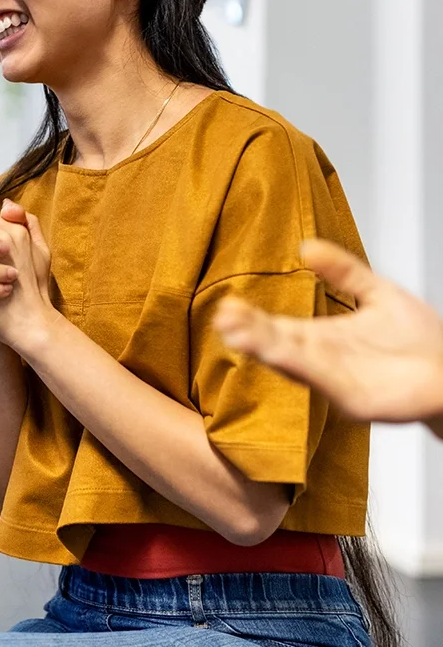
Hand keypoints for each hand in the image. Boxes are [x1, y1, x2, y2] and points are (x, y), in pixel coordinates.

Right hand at [214, 239, 442, 425]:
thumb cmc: (422, 341)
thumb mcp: (378, 293)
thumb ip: (344, 271)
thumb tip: (307, 247)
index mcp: (323, 336)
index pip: (278, 326)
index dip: (253, 318)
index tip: (229, 305)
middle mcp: (322, 359)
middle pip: (277, 344)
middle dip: (249, 332)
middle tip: (223, 318)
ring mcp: (334, 380)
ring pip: (292, 363)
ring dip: (264, 350)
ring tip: (236, 334)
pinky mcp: (352, 399)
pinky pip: (320, 380)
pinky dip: (297, 366)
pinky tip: (278, 353)